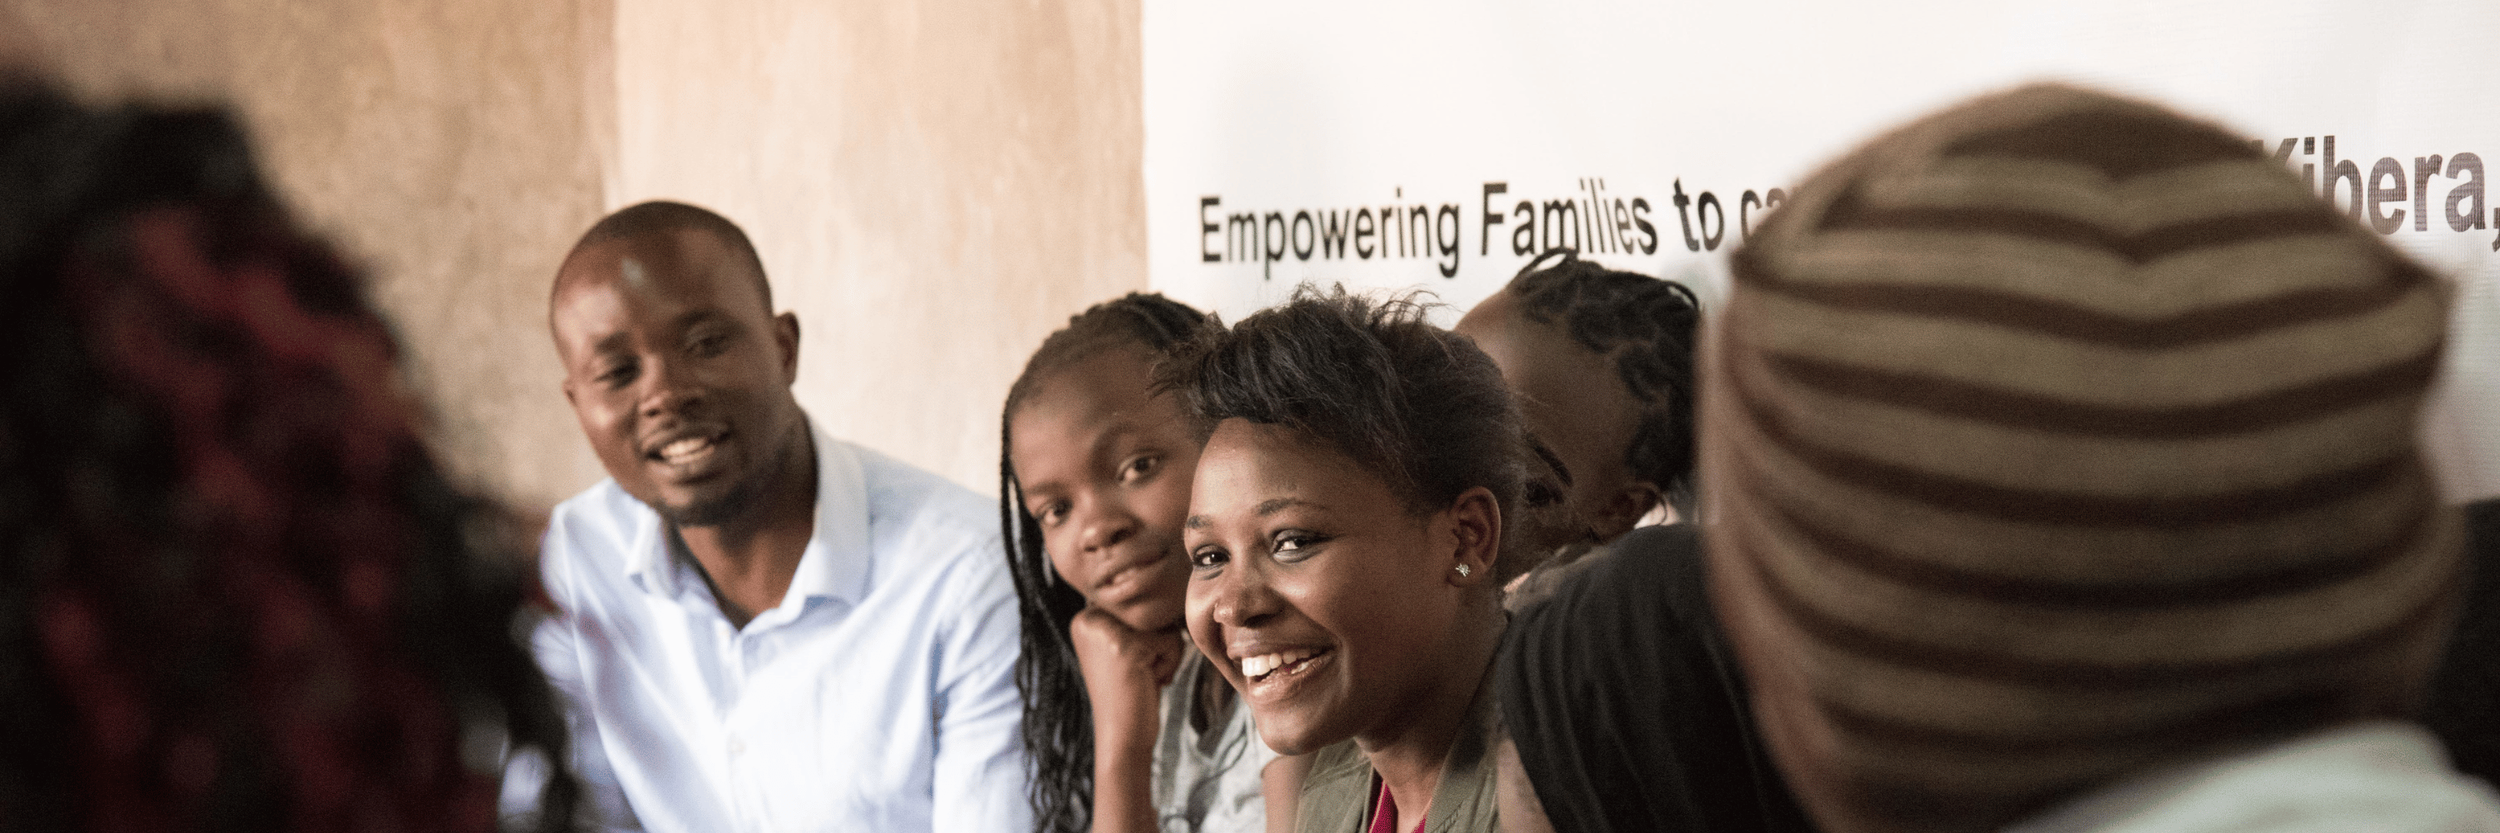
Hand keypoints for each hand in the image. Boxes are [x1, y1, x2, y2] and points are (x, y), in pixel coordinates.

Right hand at [1069, 606, 1183, 753]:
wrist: (1122, 736)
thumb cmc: (1131, 692)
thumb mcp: (1121, 646)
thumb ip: (1131, 619)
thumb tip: (1161, 586)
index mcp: (1084, 617)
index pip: (1139, 606)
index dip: (1147, 635)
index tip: (1129, 663)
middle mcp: (1089, 619)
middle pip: (1151, 611)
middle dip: (1157, 643)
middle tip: (1137, 672)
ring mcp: (1107, 631)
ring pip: (1164, 624)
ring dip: (1165, 653)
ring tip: (1143, 676)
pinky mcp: (1127, 646)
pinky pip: (1172, 640)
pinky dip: (1170, 663)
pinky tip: (1148, 682)